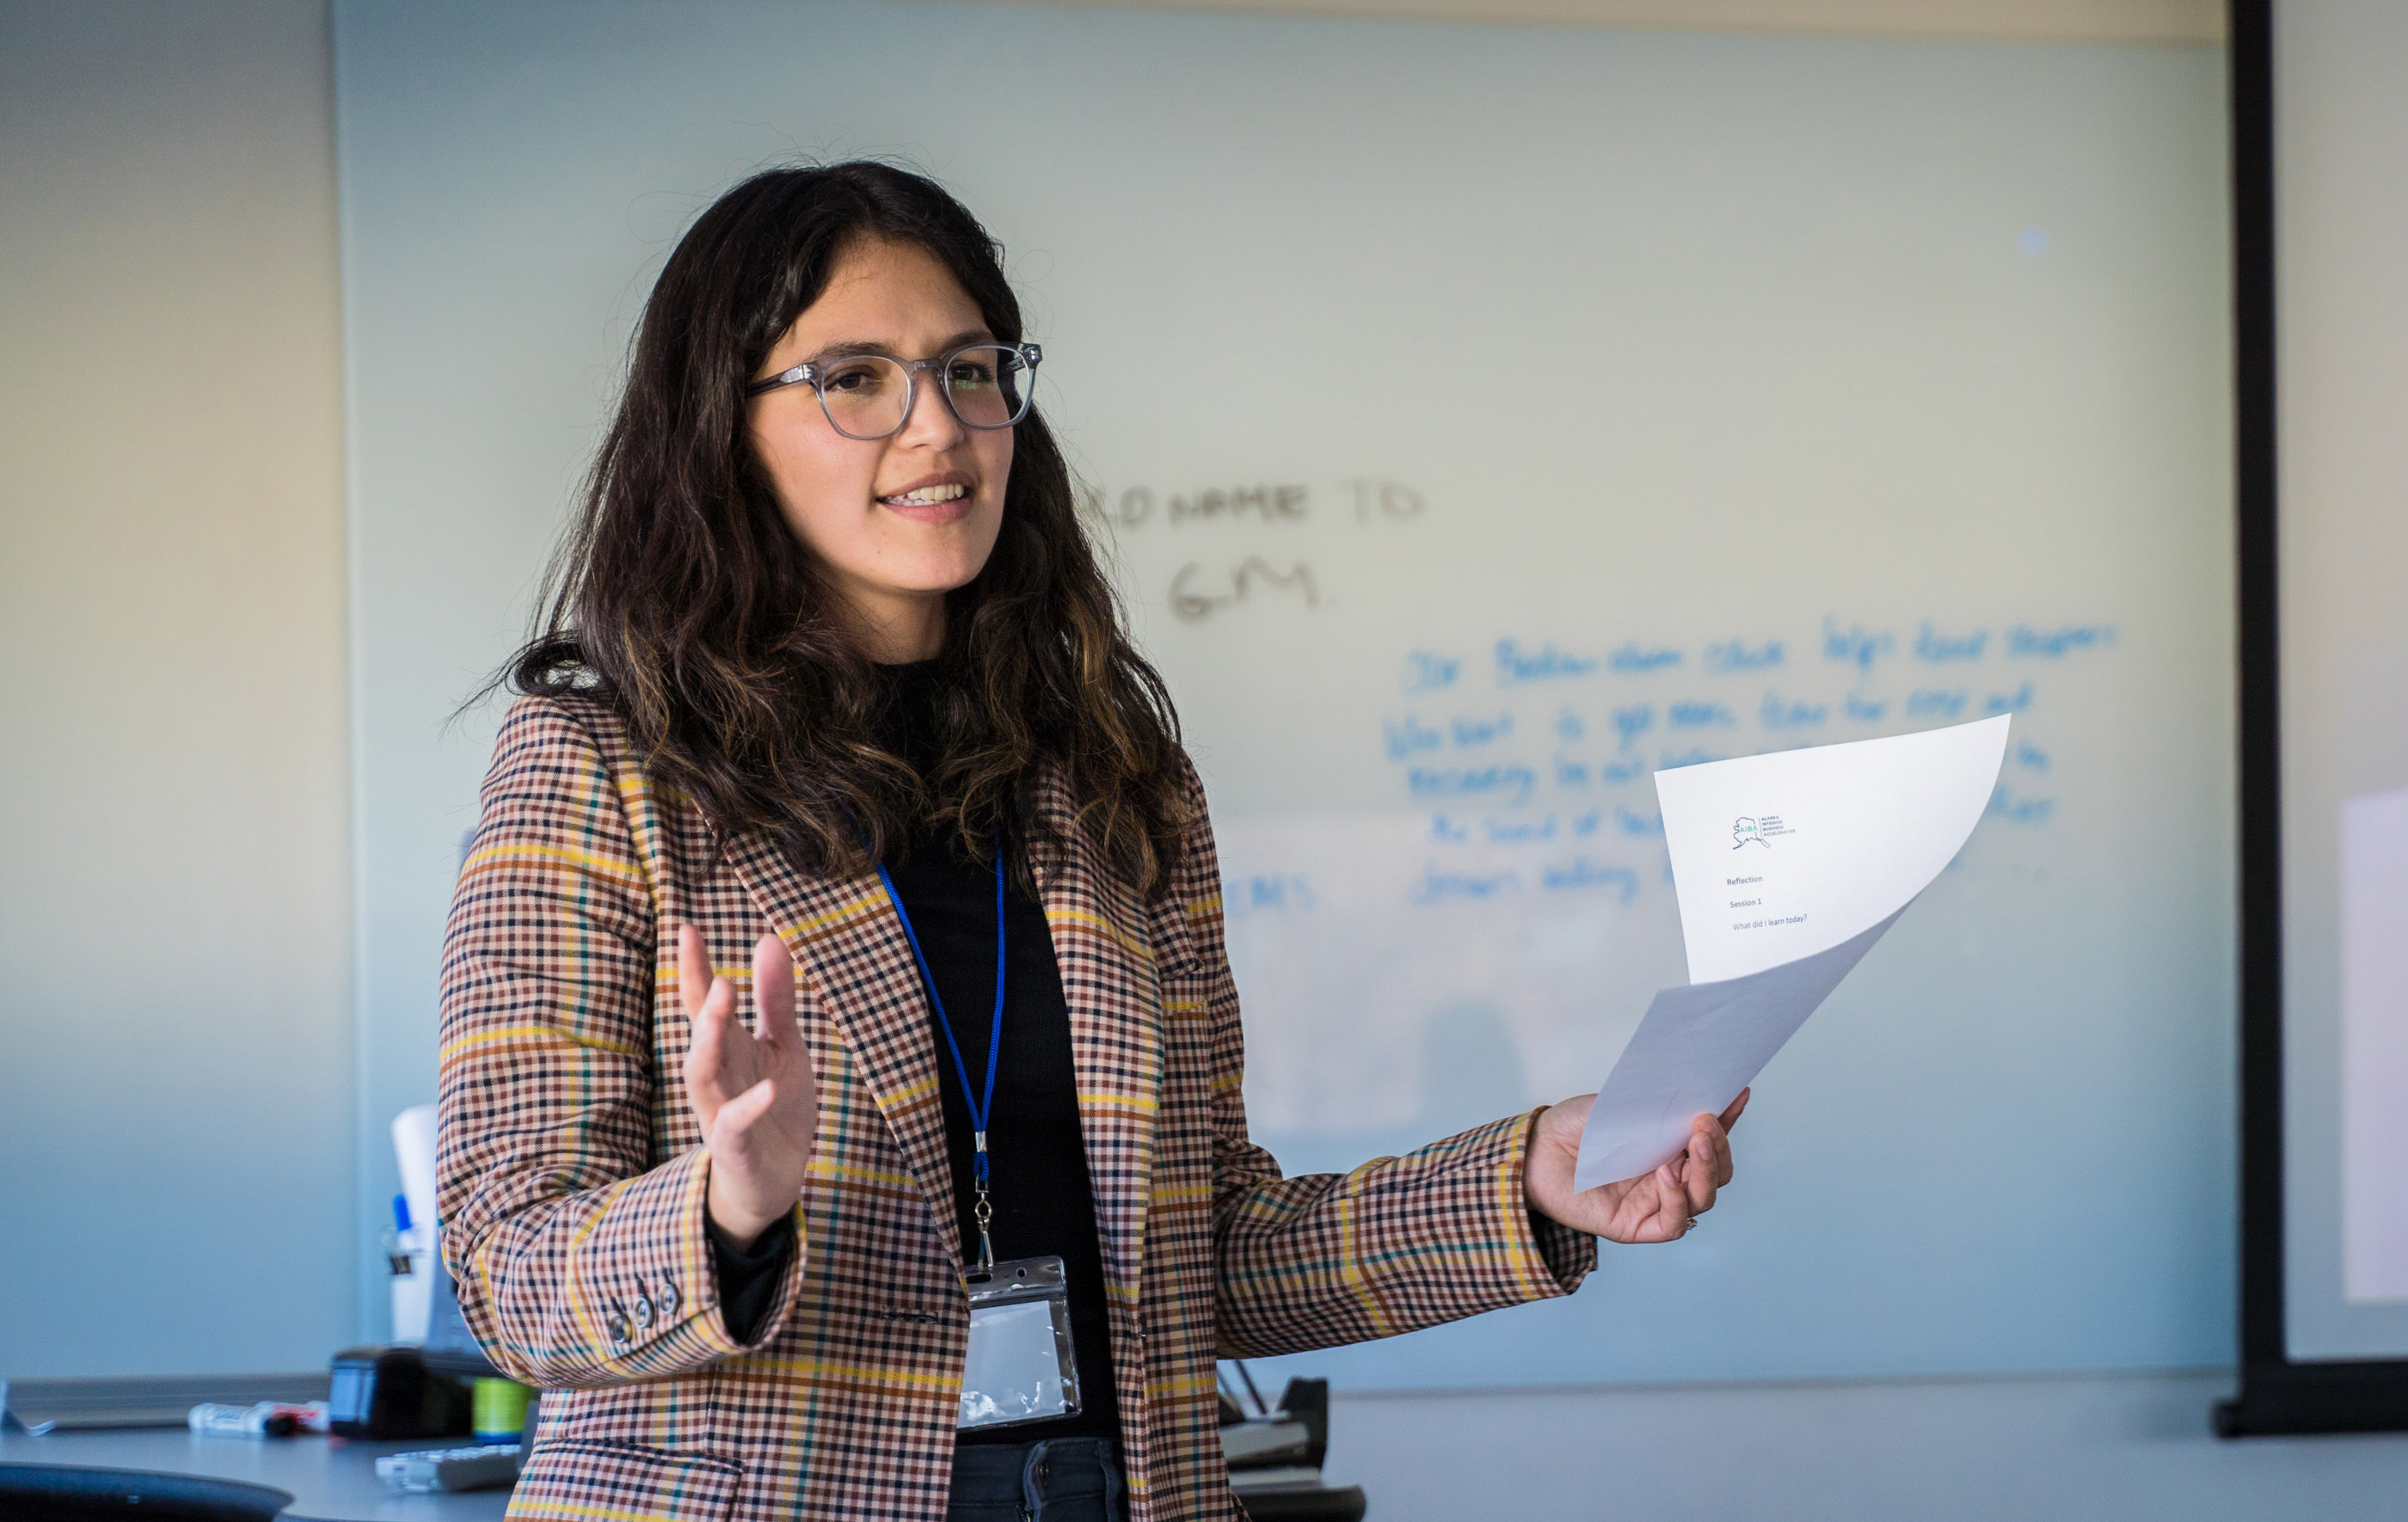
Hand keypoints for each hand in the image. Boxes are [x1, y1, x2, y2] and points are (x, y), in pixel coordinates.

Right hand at [680, 925, 818, 1249]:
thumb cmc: (774, 1104)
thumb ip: (776, 999)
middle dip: (705, 1007)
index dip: (695, 968)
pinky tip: (768, 1089)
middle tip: (720, 977)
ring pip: (702, 1077)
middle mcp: (716, 1076)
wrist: (776, 1177)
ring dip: (709, 1045)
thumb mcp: (783, 1045)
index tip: (686, 929)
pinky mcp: (736, 1147)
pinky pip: (734, 1126)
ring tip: (723, 1013)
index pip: (704, 1004)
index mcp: (727, 1048)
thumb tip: (769, 939)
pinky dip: (747, 1107)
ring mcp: (721, 1111)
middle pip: (700, 1037)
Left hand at [1523, 1089, 1746, 1243]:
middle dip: (1719, 1146)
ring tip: (1694, 1142)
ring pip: (1703, 1197)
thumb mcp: (1614, 1106)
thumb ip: (1651, 1107)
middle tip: (1706, 1121)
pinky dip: (1677, 1200)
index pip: (1709, 1137)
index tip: (1737, 1092)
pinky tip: (1666, 1175)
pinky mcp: (1635, 1227)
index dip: (1728, 1118)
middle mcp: (1668, 1175)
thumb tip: (1690, 1097)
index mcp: (1668, 1145)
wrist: (1532, 1152)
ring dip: (1705, 1170)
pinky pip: (1673, 1223)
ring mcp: (1653, 1202)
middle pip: (1716, 1171)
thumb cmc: (1571, 1127)